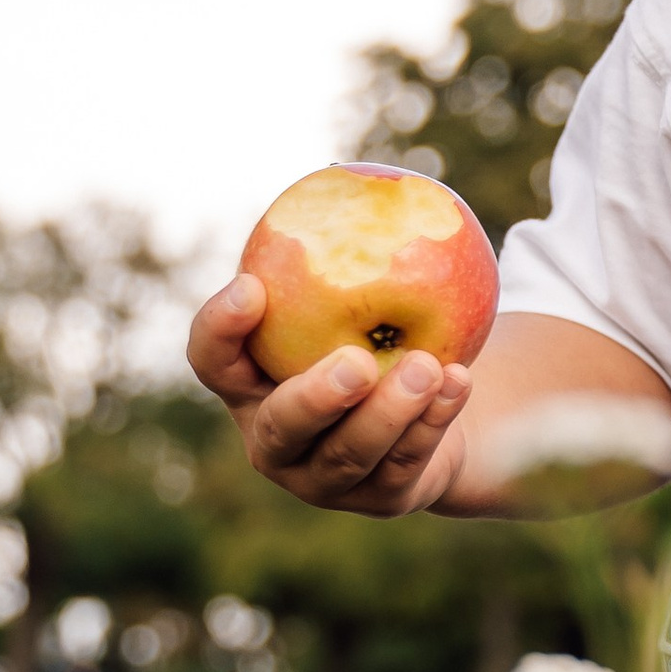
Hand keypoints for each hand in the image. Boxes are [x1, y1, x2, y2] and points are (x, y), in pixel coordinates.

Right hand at [188, 273, 472, 515]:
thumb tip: (353, 171)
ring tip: (428, 369)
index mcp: (250, 386)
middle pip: (281, 428)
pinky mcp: (378, 500)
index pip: (212, 360)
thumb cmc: (374, 335)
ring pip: (350, 455)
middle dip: (315, 398)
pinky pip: (406, 464)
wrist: (426, 415)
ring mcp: (322, 481)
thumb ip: (343, 254)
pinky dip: (433, 422)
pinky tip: (458, 384)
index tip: (252, 285)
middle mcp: (274, 440)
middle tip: (356, 362)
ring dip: (391, 413)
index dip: (220, 328)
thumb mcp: (353, 296)